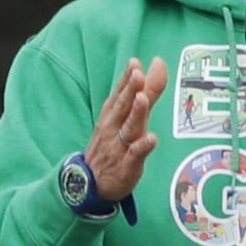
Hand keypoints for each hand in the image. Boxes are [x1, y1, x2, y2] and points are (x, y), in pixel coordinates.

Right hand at [85, 58, 168, 200]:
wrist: (89, 183)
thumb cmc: (112, 144)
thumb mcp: (125, 116)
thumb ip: (144, 90)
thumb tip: (156, 64)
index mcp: (113, 115)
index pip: (119, 94)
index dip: (127, 78)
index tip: (134, 62)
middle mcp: (114, 128)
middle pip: (123, 107)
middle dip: (130, 89)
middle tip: (137, 73)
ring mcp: (119, 147)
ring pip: (129, 128)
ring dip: (136, 113)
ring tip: (143, 98)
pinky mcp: (126, 165)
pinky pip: (135, 155)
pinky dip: (142, 147)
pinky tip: (151, 139)